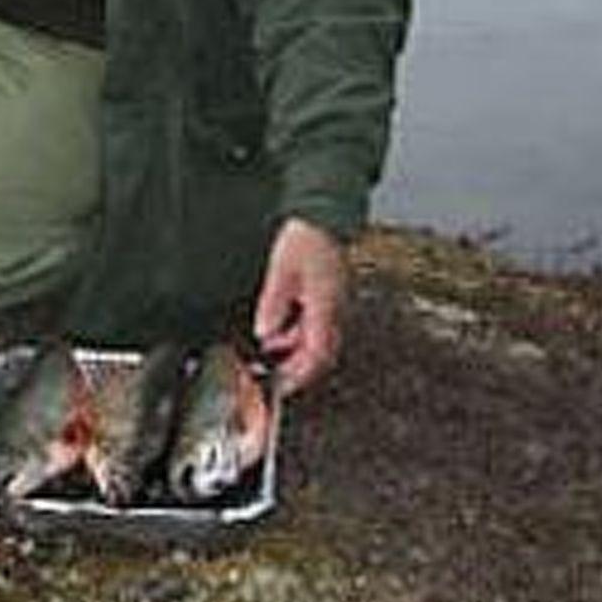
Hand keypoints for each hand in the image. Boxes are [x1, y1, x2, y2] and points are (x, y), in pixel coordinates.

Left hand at [252, 217, 348, 397]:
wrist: (325, 214)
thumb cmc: (306, 236)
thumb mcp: (282, 269)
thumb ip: (274, 303)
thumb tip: (265, 333)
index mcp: (326, 305)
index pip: (318, 353)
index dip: (300, 375)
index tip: (281, 387)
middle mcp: (336, 309)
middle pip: (322, 354)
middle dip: (298, 370)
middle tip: (274, 378)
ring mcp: (336, 303)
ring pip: (320, 341)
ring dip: (296, 352)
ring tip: (271, 352)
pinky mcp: (331, 297)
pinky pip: (318, 326)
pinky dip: (299, 335)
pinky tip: (281, 329)